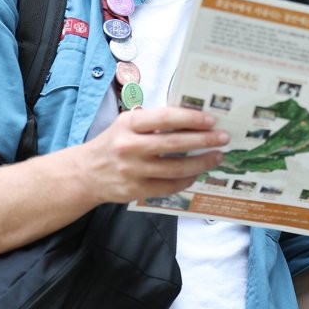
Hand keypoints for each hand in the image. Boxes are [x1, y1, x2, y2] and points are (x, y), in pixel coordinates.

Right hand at [81, 106, 229, 203]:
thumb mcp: (127, 124)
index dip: (191, 118)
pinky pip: (168, 186)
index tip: (211, 120)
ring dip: (201, 162)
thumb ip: (154, 121)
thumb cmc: (114, 142)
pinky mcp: (135, 191)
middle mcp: (129, 147)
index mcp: (129, 124)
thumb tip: (193, 117)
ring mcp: (132, 171)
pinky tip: (197, 173)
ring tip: (217, 156)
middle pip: (174, 143)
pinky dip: (186, 179)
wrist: (85, 173)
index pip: (165, 118)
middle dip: (204, 140)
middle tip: (223, 137)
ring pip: (175, 168)